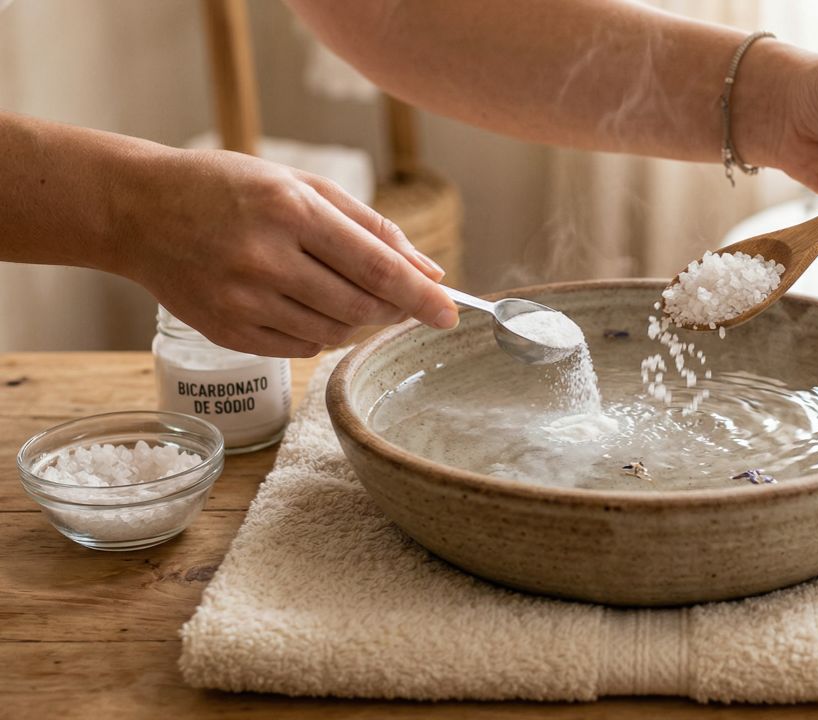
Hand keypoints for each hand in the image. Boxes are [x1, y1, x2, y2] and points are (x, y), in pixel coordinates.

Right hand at [114, 148, 456, 356]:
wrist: (138, 211)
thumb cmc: (228, 188)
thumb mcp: (301, 185)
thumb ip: (370, 226)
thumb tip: (428, 271)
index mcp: (290, 210)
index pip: (376, 266)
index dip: (421, 296)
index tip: (451, 314)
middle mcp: (266, 258)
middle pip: (361, 307)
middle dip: (392, 308)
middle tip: (397, 298)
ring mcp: (243, 299)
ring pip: (335, 332)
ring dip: (358, 321)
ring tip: (346, 293)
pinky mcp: (227, 331)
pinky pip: (302, 347)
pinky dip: (321, 333)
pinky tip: (307, 305)